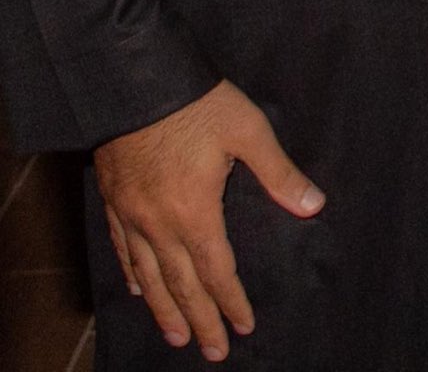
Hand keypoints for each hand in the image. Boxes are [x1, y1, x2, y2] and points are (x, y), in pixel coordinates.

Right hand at [95, 80, 324, 360]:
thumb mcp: (249, 130)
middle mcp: (160, 223)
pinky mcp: (115, 201)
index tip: (244, 327)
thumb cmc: (199, 104)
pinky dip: (134, 275)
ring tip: (176, 336)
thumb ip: (279, 173)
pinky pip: (123, 250)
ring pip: (149, 277)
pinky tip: (140, 289)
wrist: (136, 82)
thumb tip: (313, 205)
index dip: (231, 302)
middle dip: (200, 321)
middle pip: (181, 285)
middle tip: (213, 352)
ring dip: (165, 310)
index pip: (217, 270)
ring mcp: (133, 215)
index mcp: (195, 211)